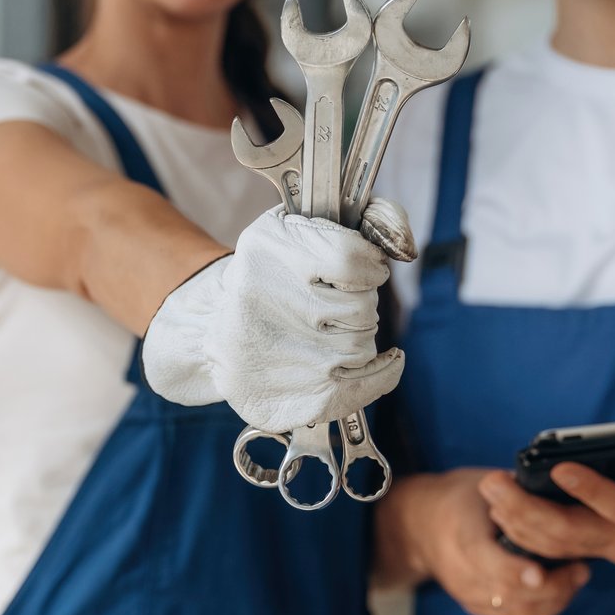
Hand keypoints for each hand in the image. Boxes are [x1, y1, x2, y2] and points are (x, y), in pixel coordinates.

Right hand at [142, 205, 406, 433]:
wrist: (211, 330)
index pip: (353, 262)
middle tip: (332, 301)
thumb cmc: (267, 274)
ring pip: (363, 346)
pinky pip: (367, 385)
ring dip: (356, 335)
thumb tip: (402, 236)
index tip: (360, 268)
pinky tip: (358, 361)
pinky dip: (376, 371)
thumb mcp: (292, 225)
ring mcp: (281, 359)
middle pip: (361, 308)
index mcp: (269, 253)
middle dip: (359, 301)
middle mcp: (269, 306)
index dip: (368, 265)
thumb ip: (357, 215)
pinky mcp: (293, 400)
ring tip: (324, 330)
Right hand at [406, 469, 589, 614]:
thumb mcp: (484, 485)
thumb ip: (517, 494)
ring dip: (553, 599)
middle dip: (550, 587)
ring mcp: (468, 593)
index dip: (513, 570)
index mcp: (461, 534)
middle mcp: (460, 571)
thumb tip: (562, 489)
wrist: (420, 525)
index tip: (540, 573)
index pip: (486, 559)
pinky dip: (542, 608)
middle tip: (581, 568)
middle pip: (507, 593)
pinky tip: (563, 589)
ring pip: (515, 611)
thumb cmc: (461, 499)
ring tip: (578, 576)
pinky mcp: (476, 607)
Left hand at [479, 449, 614, 595]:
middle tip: (492, 483)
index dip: (594, 491)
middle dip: (528, 511)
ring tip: (487, 489)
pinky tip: (501, 508)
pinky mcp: (604, 543)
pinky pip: (557, 545)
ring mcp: (614, 546)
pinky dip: (526, 529)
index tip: (562, 467)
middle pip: (572, 533)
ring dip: (518, 520)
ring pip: (556, 542)